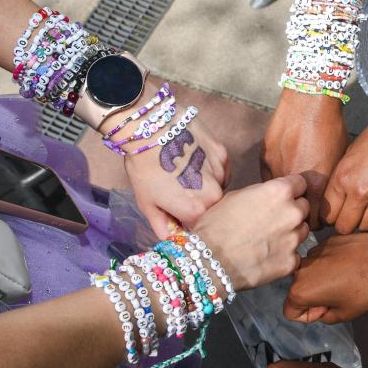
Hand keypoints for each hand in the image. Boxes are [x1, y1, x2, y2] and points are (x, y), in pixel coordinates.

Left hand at [115, 111, 230, 236]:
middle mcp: (215, 195)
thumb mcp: (147, 203)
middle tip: (179, 190)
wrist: (149, 128)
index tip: (177, 213)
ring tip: (186, 172)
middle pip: (211, 208)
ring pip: (217, 188)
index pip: (198, 226)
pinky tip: (195, 160)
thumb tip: (171, 239)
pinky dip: (211, 169)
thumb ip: (162, 227)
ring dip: (206, 186)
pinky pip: (221, 170)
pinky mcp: (223, 153)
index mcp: (196, 211)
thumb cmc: (144, 168)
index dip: (187, 221)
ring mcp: (221, 173)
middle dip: (198, 204)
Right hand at [193, 175, 309, 289]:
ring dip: (291, 233)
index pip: (301, 183)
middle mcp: (293, 213)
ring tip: (269, 240)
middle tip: (274, 219)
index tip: (284, 196)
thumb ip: (262, 194)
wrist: (209, 260)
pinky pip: (294, 256)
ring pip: (302, 232)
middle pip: (304, 208)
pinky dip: (284, 256)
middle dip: (292, 211)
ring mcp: (294, 240)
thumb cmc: (216, 224)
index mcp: (280, 192)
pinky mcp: (291, 263)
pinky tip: (266, 257)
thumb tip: (269, 198)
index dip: (291, 189)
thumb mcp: (236, 195)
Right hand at [261, 90, 348, 228]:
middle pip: (296, 213)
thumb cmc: (330, 127)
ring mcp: (276, 170)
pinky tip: (282, 174)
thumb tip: (325, 203)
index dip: (318, 222)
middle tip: (305, 205)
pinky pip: (268, 180)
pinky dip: (274, 182)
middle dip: (301, 213)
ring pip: (278, 199)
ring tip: (291, 191)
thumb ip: (329, 186)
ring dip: (284, 199)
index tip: (319, 218)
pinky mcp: (264, 159)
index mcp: (318, 185)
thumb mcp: (338, 161)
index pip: (315, 222)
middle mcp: (295, 182)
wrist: (308, 99)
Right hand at [285, 232, 367, 323]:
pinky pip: (319, 261)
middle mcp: (300, 270)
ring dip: (321, 281)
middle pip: (298, 291)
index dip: (309, 316)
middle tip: (338, 297)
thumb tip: (320, 309)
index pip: (290, 312)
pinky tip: (348, 267)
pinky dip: (329, 266)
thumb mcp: (345, 314)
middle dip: (314, 298)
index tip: (327, 309)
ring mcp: (311, 253)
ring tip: (344, 281)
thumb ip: (325, 317)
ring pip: (309, 275)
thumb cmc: (364, 288)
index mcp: (300, 291)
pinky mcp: (324, 242)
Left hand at [324, 103, 367, 232]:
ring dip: (366, 221)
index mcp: (343, 178)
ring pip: (366, 227)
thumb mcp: (350, 153)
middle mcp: (360, 192)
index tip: (337, 215)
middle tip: (352, 216)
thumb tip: (337, 201)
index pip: (328, 215)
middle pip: (344, 227)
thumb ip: (342, 179)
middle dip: (346, 224)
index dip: (331, 217)